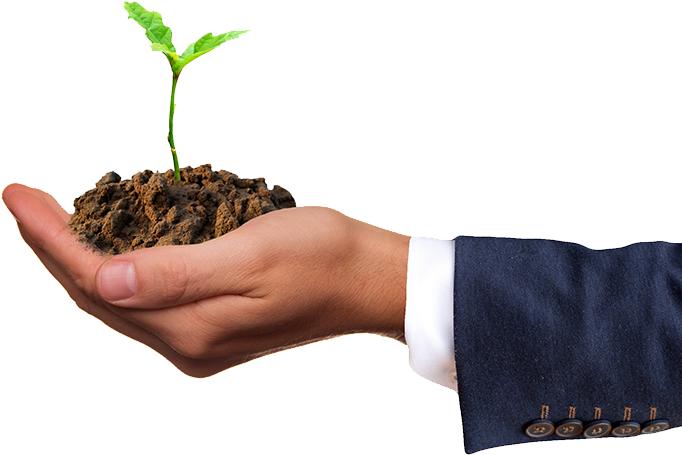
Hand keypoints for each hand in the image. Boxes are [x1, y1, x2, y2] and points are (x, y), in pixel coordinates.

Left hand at [2, 184, 408, 377]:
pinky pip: (147, 299)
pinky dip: (121, 267)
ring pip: (120, 300)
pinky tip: (116, 242)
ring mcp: (199, 340)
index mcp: (192, 329)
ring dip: (85, 258)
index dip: (52, 238)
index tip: (18, 193)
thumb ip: (175, 274)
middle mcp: (187, 343)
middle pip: (99, 297)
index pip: (97, 282)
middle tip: (27, 199)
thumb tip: (102, 281)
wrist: (367, 280)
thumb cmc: (322, 258)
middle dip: (56, 247)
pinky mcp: (213, 326)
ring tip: (58, 217)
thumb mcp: (251, 255)